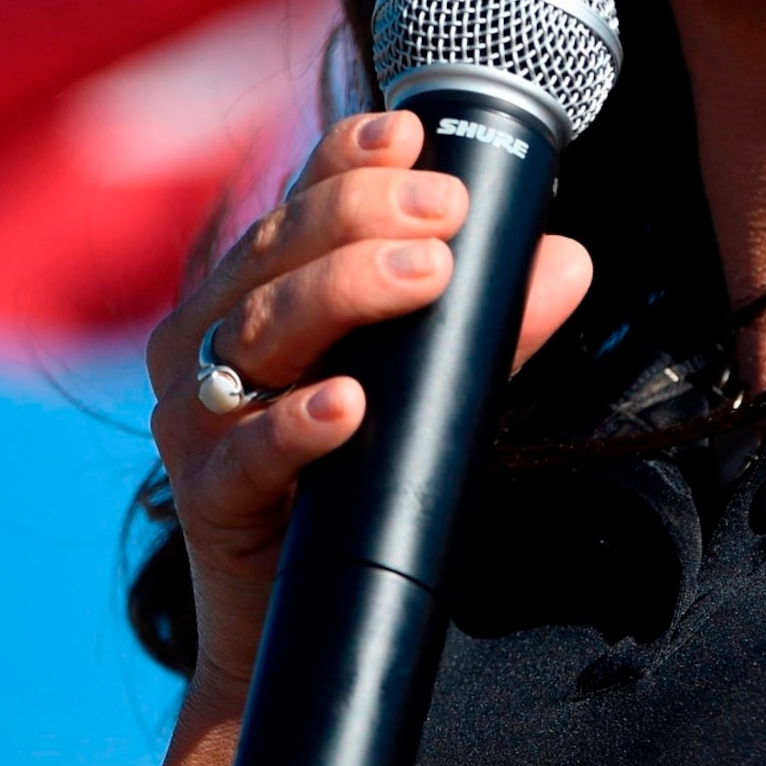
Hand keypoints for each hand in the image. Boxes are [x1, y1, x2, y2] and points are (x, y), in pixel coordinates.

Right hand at [144, 109, 592, 704]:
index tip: (412, 133)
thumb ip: (488, 330)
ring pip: (258, 328)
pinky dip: (294, 424)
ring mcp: (197, 417)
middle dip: (365, 217)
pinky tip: (347, 404)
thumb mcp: (429, 396)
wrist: (295, 633)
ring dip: (344, 292)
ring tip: (427, 276)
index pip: (297, 202)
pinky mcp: (204, 498)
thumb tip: (568, 259)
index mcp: (254, 294)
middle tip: (449, 213)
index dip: (347, 158)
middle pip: (280, 252)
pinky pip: (243, 452)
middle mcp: (210, 339)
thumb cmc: (356, 488)